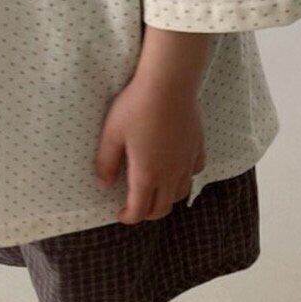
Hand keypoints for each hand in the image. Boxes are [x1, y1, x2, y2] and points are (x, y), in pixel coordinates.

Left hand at [95, 54, 206, 224]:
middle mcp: (170, 174)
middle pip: (162, 208)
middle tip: (136, 207)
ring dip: (167, 198)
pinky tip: (176, 168)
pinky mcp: (197, 147)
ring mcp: (186, 162)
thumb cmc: (137, 107)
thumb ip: (106, 162)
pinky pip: (194, 172)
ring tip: (156, 190)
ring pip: (181, 193)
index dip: (129, 217)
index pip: (140, 210)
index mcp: (147, 174)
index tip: (120, 214)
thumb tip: (103, 183)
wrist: (169, 84)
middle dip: (147, 213)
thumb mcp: (112, 133)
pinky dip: (184, 178)